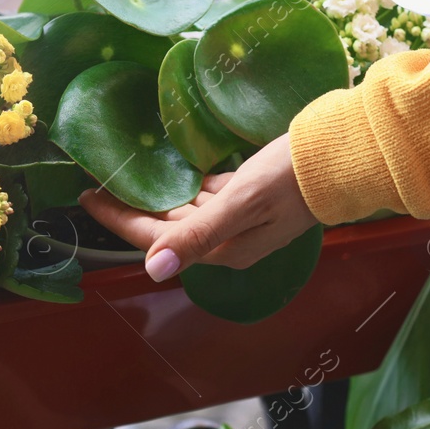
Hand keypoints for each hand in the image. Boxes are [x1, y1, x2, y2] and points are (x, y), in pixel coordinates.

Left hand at [77, 135, 317, 280]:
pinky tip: (179, 176)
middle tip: (97, 185)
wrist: (343, 158)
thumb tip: (153, 270)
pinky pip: (210, 197)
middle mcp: (228, 238)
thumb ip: (198, 234)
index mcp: (222, 247)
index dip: (118, 220)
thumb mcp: (242, 202)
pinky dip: (190, 189)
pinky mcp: (253, 197)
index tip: (86, 198)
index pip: (156, 239)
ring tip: (128, 178)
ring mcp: (241, 219)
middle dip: (131, 209)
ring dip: (158, 198)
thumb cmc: (291, 177)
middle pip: (168, 227)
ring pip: (188, 211)